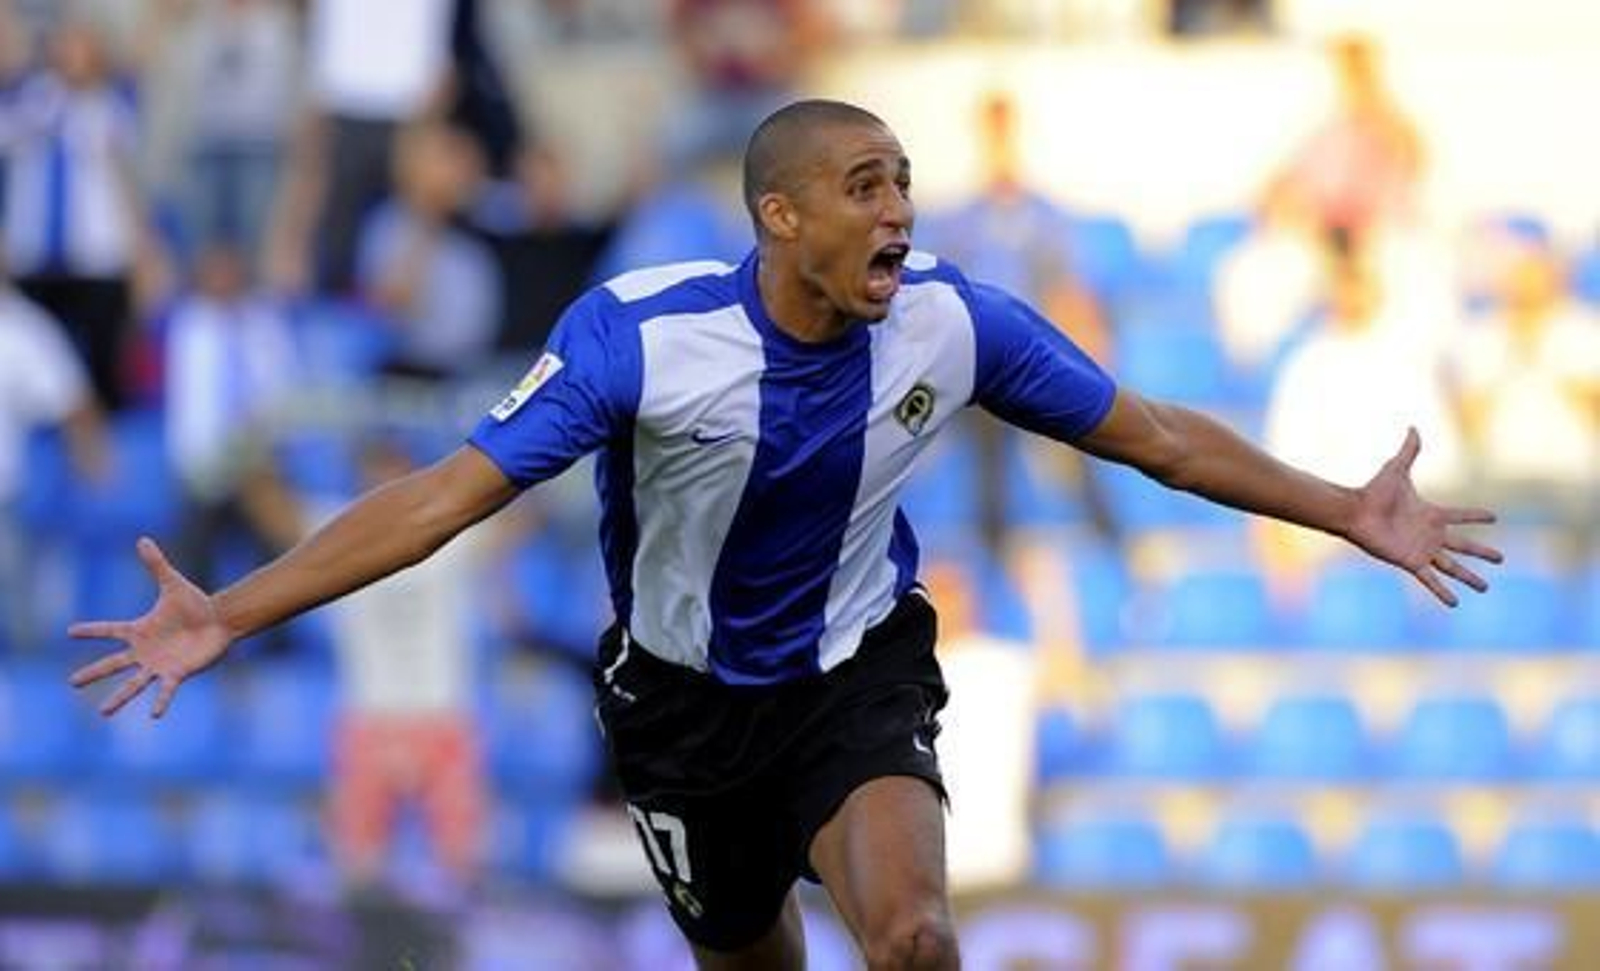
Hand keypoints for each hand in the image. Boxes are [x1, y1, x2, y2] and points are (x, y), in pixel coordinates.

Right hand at [67, 537, 232, 717]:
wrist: (219, 621)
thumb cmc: (194, 604)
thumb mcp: (173, 583)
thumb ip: (156, 565)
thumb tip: (142, 540)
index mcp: (140, 630)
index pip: (110, 630)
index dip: (92, 630)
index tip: (69, 631)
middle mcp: (145, 651)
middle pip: (114, 663)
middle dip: (93, 672)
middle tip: (72, 683)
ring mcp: (159, 664)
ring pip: (134, 684)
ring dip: (119, 698)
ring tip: (103, 713)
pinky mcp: (177, 673)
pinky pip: (166, 690)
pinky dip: (160, 701)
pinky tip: (154, 715)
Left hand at [1345, 428, 1502, 605]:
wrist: (1355, 511)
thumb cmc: (1374, 492)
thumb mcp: (1396, 469)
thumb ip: (1408, 451)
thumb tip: (1413, 427)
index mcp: (1431, 513)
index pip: (1461, 515)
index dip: (1476, 516)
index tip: (1494, 517)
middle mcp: (1430, 534)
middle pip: (1464, 544)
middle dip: (1483, 551)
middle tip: (1502, 558)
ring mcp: (1422, 549)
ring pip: (1453, 565)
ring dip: (1470, 577)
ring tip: (1485, 588)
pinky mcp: (1411, 561)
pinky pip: (1430, 579)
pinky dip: (1442, 591)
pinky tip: (1454, 604)